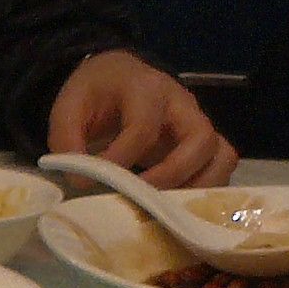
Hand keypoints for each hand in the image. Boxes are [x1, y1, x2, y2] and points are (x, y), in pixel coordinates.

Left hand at [46, 50, 238, 188]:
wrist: (115, 78)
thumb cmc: (95, 94)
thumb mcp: (68, 108)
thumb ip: (66, 141)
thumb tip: (80, 181)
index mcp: (146, 88)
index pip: (143, 127)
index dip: (121, 159)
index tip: (94, 183)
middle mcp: (182, 104)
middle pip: (201, 138)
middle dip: (173, 175)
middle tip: (142, 199)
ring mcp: (197, 125)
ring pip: (221, 156)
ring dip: (198, 188)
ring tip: (164, 209)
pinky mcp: (203, 145)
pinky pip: (221, 167)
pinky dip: (206, 191)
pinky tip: (175, 207)